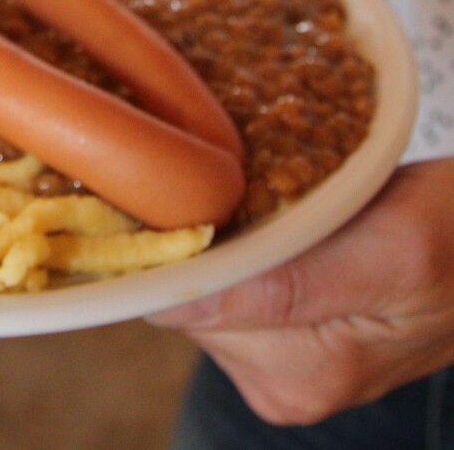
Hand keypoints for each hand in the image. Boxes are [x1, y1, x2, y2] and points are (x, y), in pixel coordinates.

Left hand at [152, 158, 453, 424]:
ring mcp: (280, 364)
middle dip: (210, 233)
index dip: (180, 240)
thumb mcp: (390, 249)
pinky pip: (235, 280)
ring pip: (209, 281)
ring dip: (227, 233)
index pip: (186, 304)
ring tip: (273, 196)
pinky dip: (245, 240)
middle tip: (248, 179)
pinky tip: (278, 215)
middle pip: (191, 293)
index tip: (193, 185)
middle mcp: (280, 383)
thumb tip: (174, 302)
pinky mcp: (284, 338)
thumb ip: (286, 285)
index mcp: (300, 375)